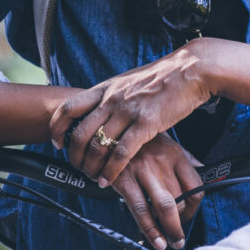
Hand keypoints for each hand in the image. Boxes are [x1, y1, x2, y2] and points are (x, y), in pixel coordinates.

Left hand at [49, 40, 213, 185]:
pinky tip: (109, 179)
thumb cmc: (165, 76)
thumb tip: (103, 110)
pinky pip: (121, 153)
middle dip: (74, 156)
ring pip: (97, 146)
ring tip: (93, 177)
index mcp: (106, 88)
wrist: (191, 70)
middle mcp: (112, 99)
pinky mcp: (146, 124)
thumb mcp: (130, 81)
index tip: (58, 143)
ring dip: (91, 167)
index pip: (69, 107)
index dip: (57, 128)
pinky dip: (111, 171)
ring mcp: (128, 111)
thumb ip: (114, 95)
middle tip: (77, 167)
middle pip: (80, 133)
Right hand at [109, 134, 203, 249]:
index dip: (194, 208)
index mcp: (176, 154)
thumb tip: (202, 173)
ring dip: (169, 230)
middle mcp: (162, 162)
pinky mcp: (124, 179)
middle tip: (178, 239)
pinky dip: (148, 228)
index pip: (196, 186)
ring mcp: (144, 170)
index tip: (188, 217)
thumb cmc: (139, 142)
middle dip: (181, 224)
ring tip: (168, 244)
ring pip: (164, 206)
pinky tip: (152, 239)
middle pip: (181, 199)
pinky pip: (140, 209)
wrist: (108, 132)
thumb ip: (183, 162)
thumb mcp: (165, 144)